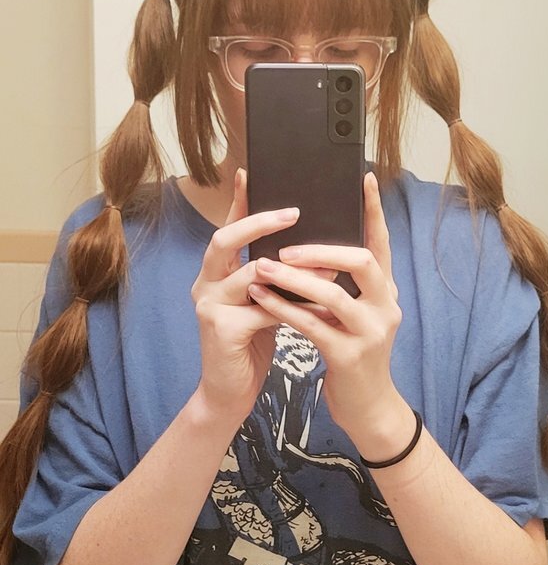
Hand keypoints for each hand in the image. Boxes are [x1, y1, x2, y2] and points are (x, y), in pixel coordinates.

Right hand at [190, 169, 335, 424]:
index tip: (250, 172)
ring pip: (251, 274)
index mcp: (217, 273)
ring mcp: (209, 306)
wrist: (229, 392)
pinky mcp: (221, 330)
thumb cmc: (250, 344)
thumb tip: (313, 249)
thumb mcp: (263, 303)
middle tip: (294, 212)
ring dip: (292, 268)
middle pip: (224, 239)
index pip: (228, 228)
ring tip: (325, 264)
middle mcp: (206, 283)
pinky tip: (318, 306)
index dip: (238, 200)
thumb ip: (275, 277)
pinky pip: (263, 310)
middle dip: (259, 222)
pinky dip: (293, 306)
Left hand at [246, 172, 405, 440]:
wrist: (367, 407)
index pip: (382, 242)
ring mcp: (370, 332)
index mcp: (386, 291)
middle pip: (362, 261)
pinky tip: (260, 298)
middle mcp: (385, 306)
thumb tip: (308, 247)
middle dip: (321, 248)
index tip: (364, 179)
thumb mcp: (353, 314)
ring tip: (262, 267)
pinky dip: (282, 308)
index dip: (373, 211)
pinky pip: (311, 324)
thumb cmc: (352, 354)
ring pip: (332, 294)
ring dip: (293, 278)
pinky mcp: (349, 356)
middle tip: (285, 246)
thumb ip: (341, 284)